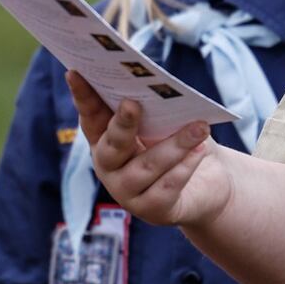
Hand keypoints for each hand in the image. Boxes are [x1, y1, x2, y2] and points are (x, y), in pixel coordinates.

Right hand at [66, 72, 233, 226]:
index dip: (82, 96)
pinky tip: (199, 151)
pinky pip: (167, 187)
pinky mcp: (152, 210)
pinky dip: (185, 167)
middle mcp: (109, 167)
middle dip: (122, 124)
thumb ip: (158, 108)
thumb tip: (160, 88)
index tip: (75, 72)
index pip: (90, 116)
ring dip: (174, 145)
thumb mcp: (169, 121)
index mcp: (106, 139)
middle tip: (133, 104)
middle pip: (112, 146)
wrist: (209, 183)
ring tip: (199, 127)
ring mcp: (127, 192)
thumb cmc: (181, 142)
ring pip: (146, 167)